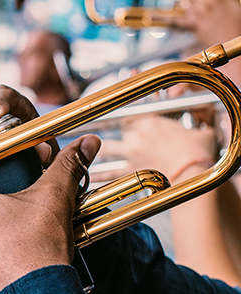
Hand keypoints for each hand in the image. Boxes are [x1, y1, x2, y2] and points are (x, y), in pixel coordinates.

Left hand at [100, 116, 217, 182]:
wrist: (194, 173)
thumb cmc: (199, 153)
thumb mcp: (201, 132)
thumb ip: (197, 127)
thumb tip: (204, 127)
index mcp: (152, 121)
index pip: (134, 116)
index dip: (132, 121)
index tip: (131, 124)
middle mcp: (138, 135)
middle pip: (123, 131)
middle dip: (122, 135)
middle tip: (121, 139)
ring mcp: (132, 153)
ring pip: (108, 147)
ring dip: (102, 149)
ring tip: (95, 152)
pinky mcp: (131, 171)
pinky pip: (110, 173)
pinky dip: (99, 175)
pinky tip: (89, 177)